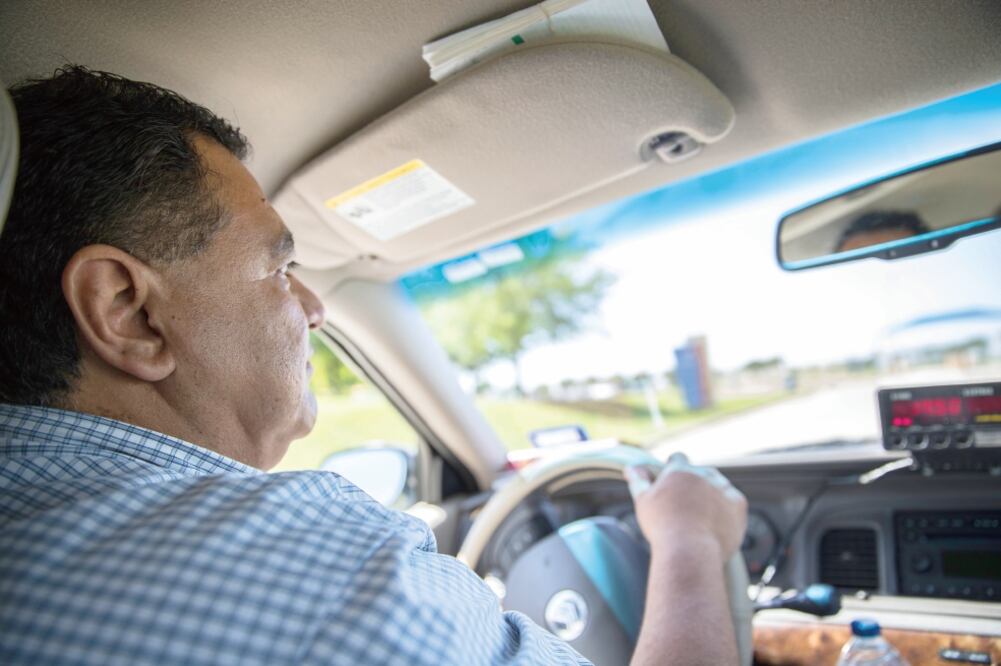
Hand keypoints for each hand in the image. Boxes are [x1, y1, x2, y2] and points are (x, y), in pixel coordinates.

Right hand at [625, 453, 746, 559]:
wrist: (689, 551)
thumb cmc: (662, 527)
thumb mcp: (644, 501)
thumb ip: (639, 481)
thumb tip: (631, 467)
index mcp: (680, 470)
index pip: (678, 458)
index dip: (675, 469)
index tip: (672, 483)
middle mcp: (703, 474)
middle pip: (700, 472)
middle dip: (695, 483)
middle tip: (686, 505)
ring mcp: (723, 489)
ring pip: (718, 485)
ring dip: (712, 494)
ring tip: (701, 516)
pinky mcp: (738, 505)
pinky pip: (733, 501)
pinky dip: (726, 509)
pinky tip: (715, 522)